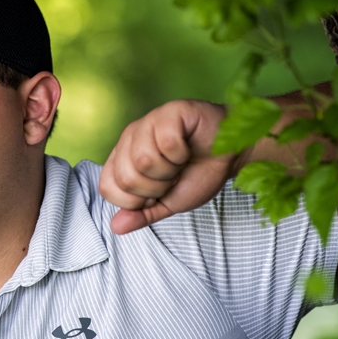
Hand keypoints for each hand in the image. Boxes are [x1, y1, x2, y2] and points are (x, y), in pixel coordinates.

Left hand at [98, 99, 237, 234]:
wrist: (230, 156)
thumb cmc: (197, 174)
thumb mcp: (167, 203)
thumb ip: (141, 215)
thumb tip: (116, 227)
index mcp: (122, 159)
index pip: (107, 187)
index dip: (135, 201)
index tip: (157, 192)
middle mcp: (129, 138)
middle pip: (126, 177)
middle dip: (156, 187)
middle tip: (173, 175)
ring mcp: (147, 122)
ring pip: (144, 160)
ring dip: (170, 170)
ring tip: (180, 161)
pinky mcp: (169, 111)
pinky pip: (166, 143)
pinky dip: (182, 153)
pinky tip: (188, 147)